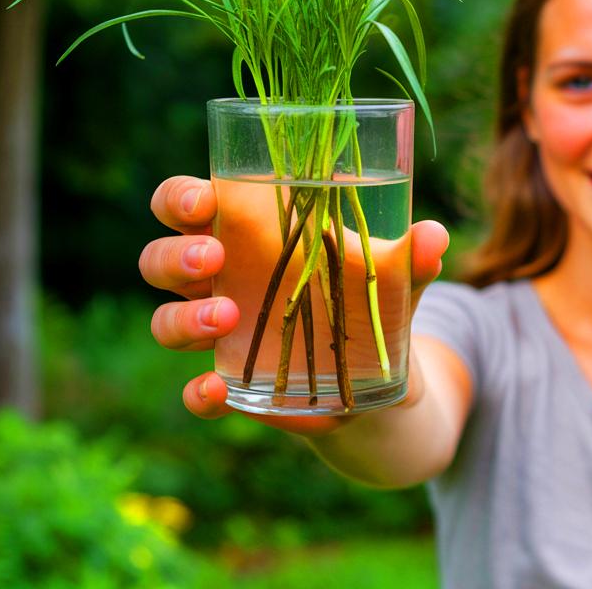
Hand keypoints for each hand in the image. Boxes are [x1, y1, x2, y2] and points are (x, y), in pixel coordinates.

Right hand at [139, 176, 449, 435]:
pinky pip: (194, 392)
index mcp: (245, 234)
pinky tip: (217, 389)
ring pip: (164, 322)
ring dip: (184, 319)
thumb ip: (410, 258)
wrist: (380, 376)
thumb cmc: (369, 299)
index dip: (180, 198)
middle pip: (159, 259)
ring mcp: (219, 335)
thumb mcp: (395, 276)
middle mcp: (219, 281)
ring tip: (228, 316)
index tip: (203, 201)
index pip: (187, 203)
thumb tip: (433, 235)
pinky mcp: (233, 385)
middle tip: (213, 258)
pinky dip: (198, 393)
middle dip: (175, 256)